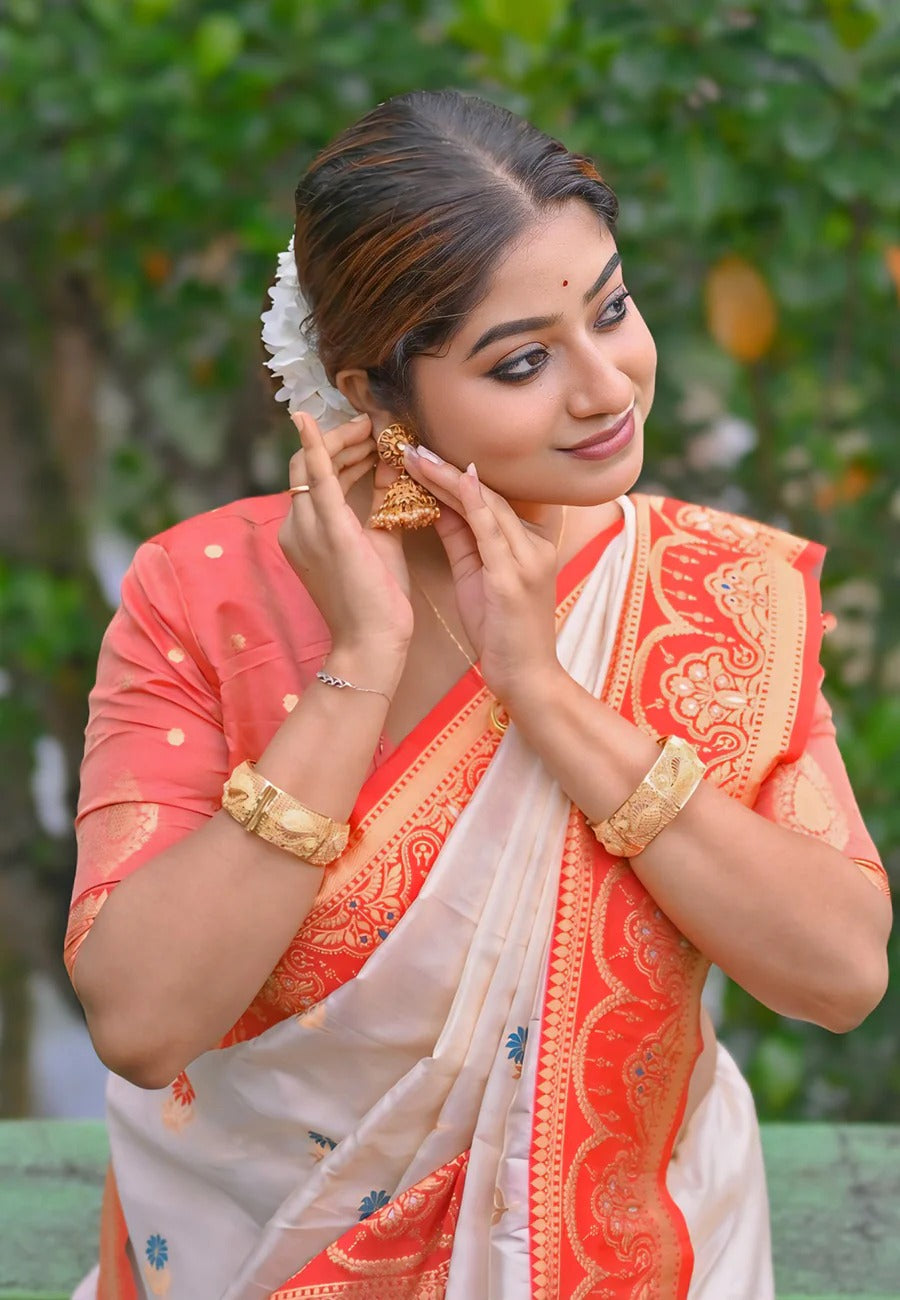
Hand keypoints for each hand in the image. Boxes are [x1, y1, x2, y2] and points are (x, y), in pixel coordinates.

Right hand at [278, 412, 413, 678]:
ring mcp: (307, 529)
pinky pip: (317, 481)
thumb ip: (382, 500)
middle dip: (344, 441)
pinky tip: (308, 420)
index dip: (340, 450)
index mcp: (306, 531)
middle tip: (374, 427)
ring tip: (375, 431)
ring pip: (316, 466)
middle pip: (311, 465)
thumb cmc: (378, 599)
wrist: (373, 642)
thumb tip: (394, 462)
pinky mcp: (329, 531)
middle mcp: (297, 527)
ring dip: (346, 443)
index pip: (315, 475)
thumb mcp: (380, 537)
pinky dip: (315, 448)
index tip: (369, 438)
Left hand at [403, 447, 561, 705]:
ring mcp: (528, 558)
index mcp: (526, 543)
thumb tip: (436, 503)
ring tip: (415, 455)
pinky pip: (492, 529)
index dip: (452, 474)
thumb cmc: (502, 633)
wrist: (528, 678)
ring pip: (487, 504)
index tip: (421, 453)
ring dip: (448, 477)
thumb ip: (462, 539)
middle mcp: (533, 544)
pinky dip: (474, 501)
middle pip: (487, 493)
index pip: (487, 498)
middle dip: (445, 468)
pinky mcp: (515, 576)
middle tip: (410, 443)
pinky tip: (456, 478)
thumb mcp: (477, 577)